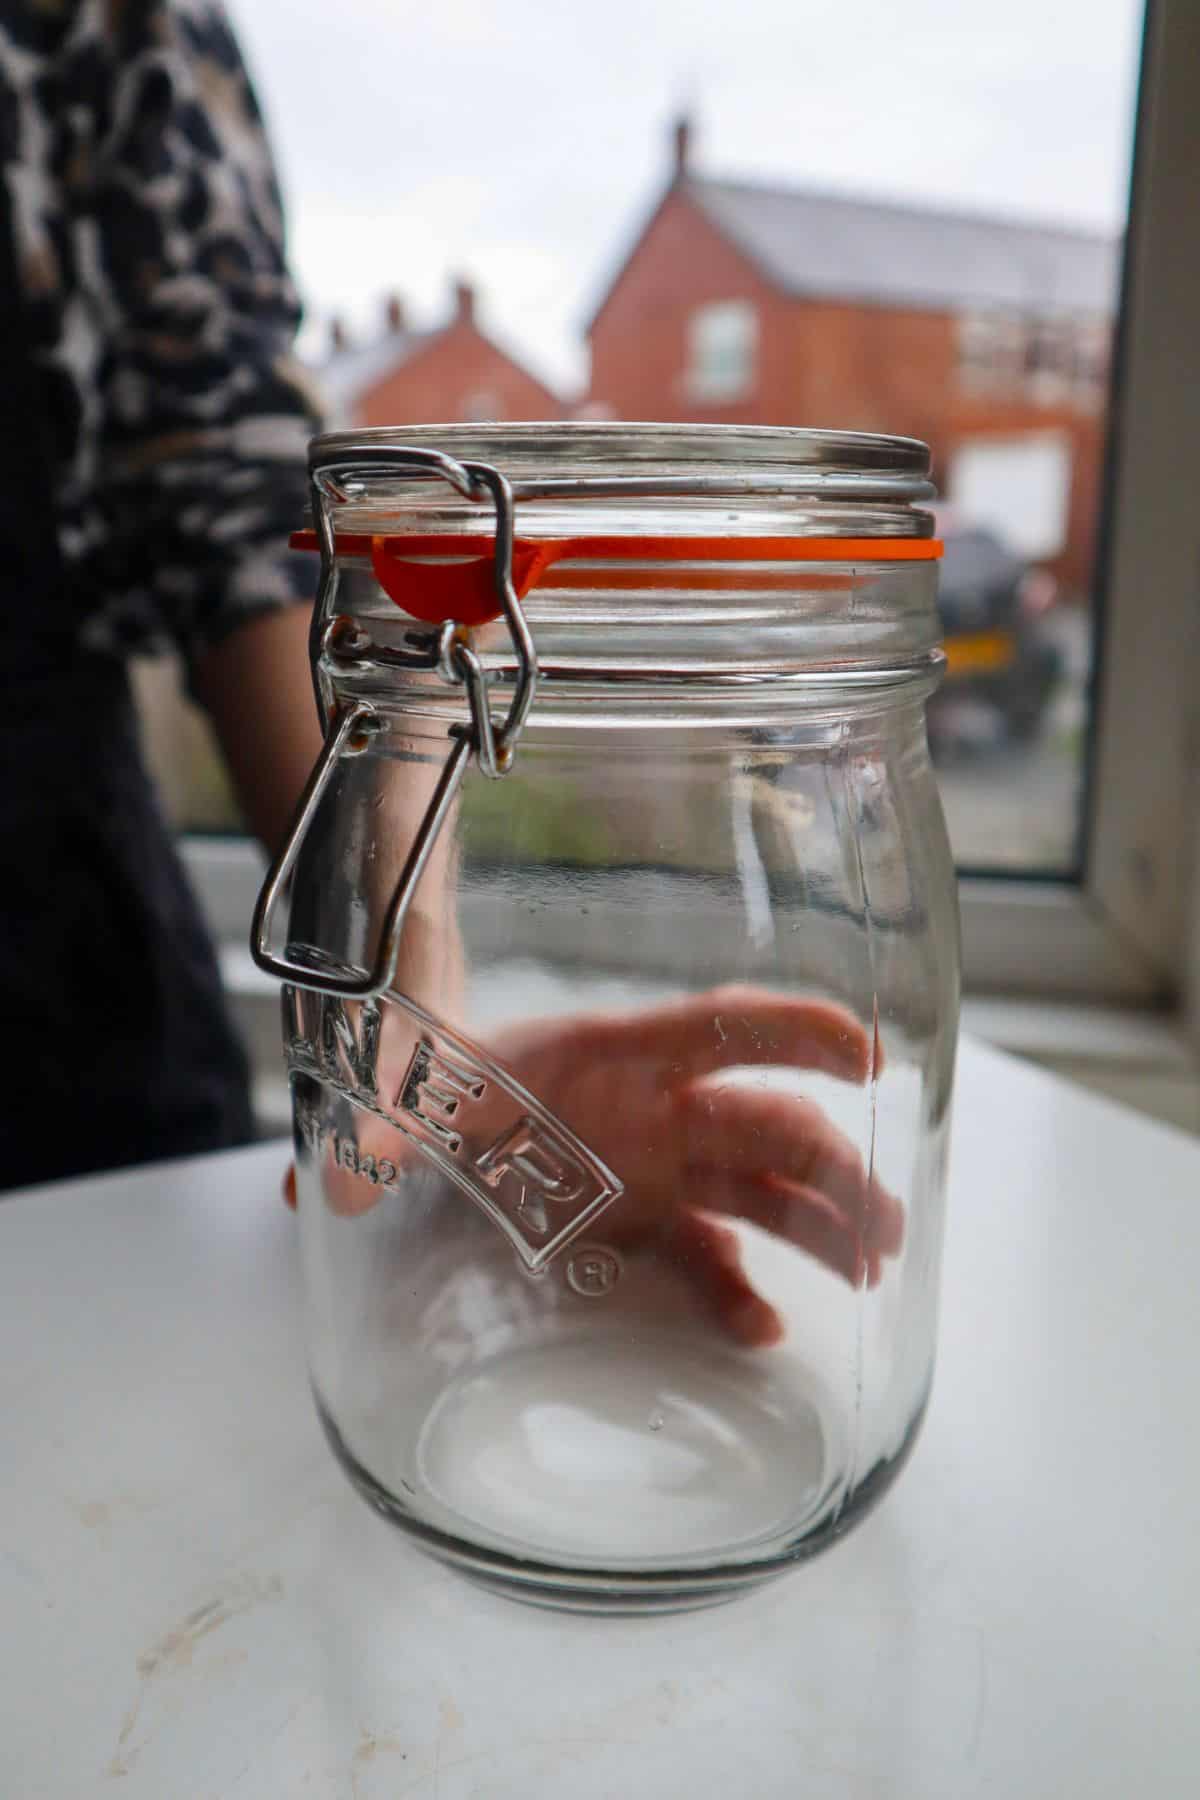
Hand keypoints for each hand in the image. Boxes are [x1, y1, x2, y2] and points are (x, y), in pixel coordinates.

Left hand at [284, 985, 901, 1348]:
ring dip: (820, 1224)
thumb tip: (324, 1184)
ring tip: (873, 1270)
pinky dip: (738, 1288)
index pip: (721, 1027)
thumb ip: (373, 1133)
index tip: (866, 1051)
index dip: (797, 1031)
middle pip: (767, 1125)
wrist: (423, 1090)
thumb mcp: (398, 1093)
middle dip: (834, 1169)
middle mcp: (655, 1105)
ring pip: (760, 1190)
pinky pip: (708, 1252)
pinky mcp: (641, 1217)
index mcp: (614, 1052)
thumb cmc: (428, 1070)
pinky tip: (761, 1328)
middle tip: (886, 1228)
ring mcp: (657, 1164)